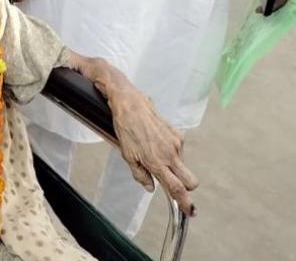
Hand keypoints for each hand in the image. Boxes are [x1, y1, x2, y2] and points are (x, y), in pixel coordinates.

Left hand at [109, 87, 198, 216]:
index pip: (176, 188)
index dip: (185, 202)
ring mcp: (176, 143)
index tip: (190, 211)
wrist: (130, 104)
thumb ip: (140, 174)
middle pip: (190, 181)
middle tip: (174, 185)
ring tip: (153, 154)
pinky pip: (178, 150)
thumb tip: (151, 187)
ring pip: (182, 164)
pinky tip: (156, 143)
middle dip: (187, 188)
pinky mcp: (177, 133)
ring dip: (173, 166)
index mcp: (156, 162)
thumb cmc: (126, 128)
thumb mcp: (128, 155)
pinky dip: (171, 152)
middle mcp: (170, 154)